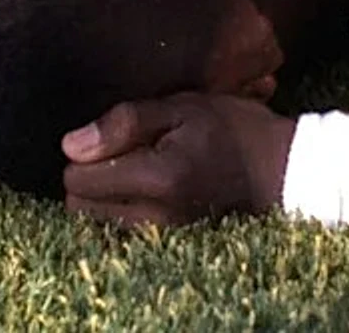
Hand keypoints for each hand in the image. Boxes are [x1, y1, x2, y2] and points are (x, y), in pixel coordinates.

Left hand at [60, 93, 297, 226]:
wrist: (278, 168)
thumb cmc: (231, 128)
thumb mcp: (181, 107)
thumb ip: (124, 123)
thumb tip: (70, 146)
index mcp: (156, 178)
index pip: (77, 180)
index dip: (83, 152)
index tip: (110, 136)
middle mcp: (152, 217)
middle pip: (79, 205)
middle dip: (89, 176)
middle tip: (123, 150)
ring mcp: (160, 236)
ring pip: (96, 220)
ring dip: (103, 195)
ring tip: (135, 167)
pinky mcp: (166, 242)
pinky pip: (118, 230)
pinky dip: (120, 209)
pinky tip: (144, 187)